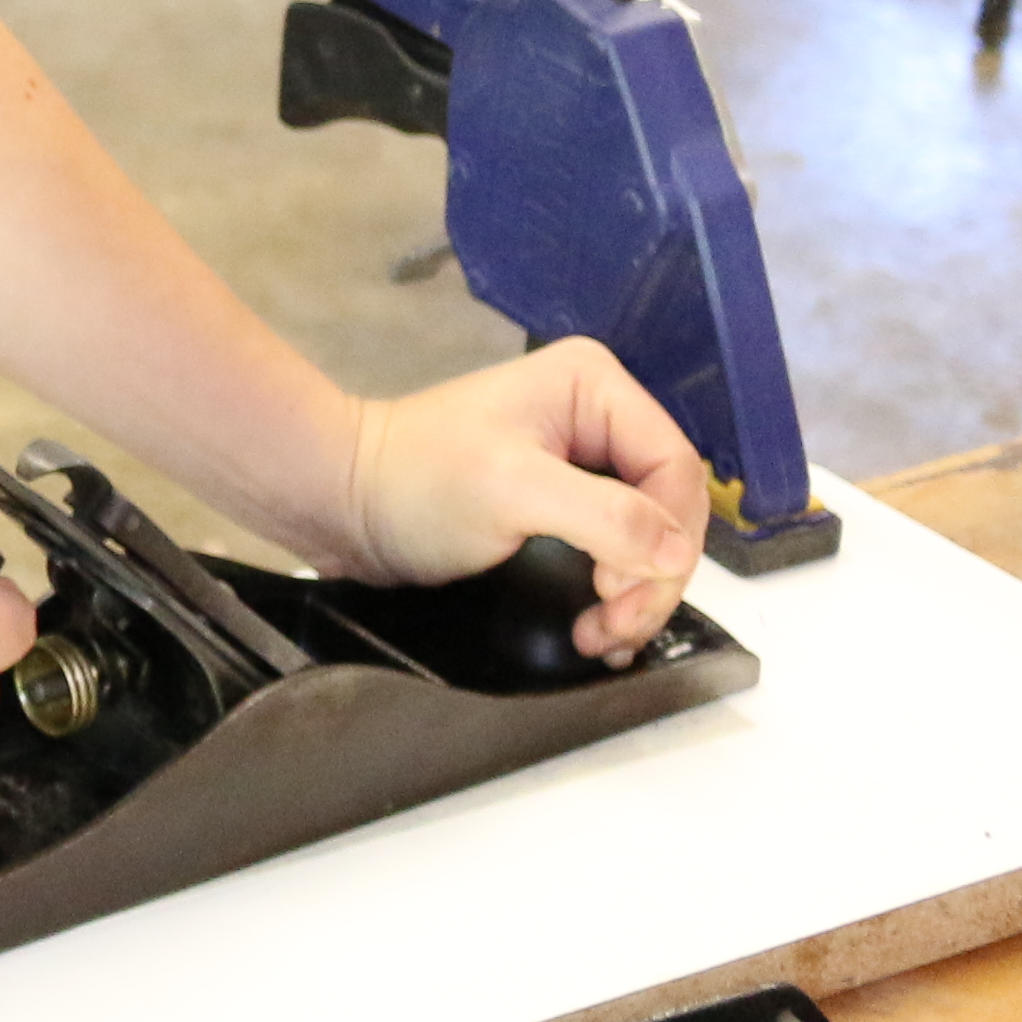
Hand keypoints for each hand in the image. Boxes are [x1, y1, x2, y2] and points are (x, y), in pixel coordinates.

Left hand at [333, 343, 707, 658]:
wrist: (343, 504)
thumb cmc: (416, 482)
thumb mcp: (512, 491)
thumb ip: (604, 517)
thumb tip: (677, 554)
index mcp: (593, 385)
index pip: (676, 466)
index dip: (666, 535)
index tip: (618, 589)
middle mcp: (597, 413)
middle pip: (670, 506)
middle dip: (652, 575)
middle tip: (612, 629)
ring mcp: (581, 459)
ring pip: (650, 535)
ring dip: (637, 593)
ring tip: (601, 637)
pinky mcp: (562, 502)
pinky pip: (619, 549)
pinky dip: (617, 592)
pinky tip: (600, 626)